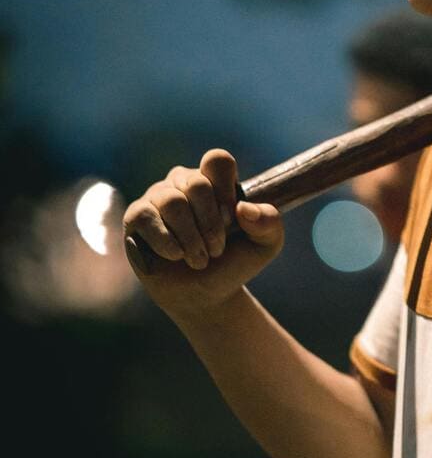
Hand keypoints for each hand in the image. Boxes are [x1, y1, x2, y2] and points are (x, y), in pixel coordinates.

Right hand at [122, 148, 283, 319]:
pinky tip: (176, 256)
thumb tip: (243, 208)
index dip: (225, 189)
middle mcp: (184, 181)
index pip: (217, 160)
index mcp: (215, 179)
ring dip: (191, 238)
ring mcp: (158, 197)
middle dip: (211, 223)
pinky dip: (166, 241)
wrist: (205, 296)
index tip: (232, 219)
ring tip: (200, 260)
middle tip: (217, 249)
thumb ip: (269, 222)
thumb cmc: (234, 262)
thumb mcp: (265, 244)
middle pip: (197, 185)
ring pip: (172, 202)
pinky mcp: (136, 217)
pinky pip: (146, 217)